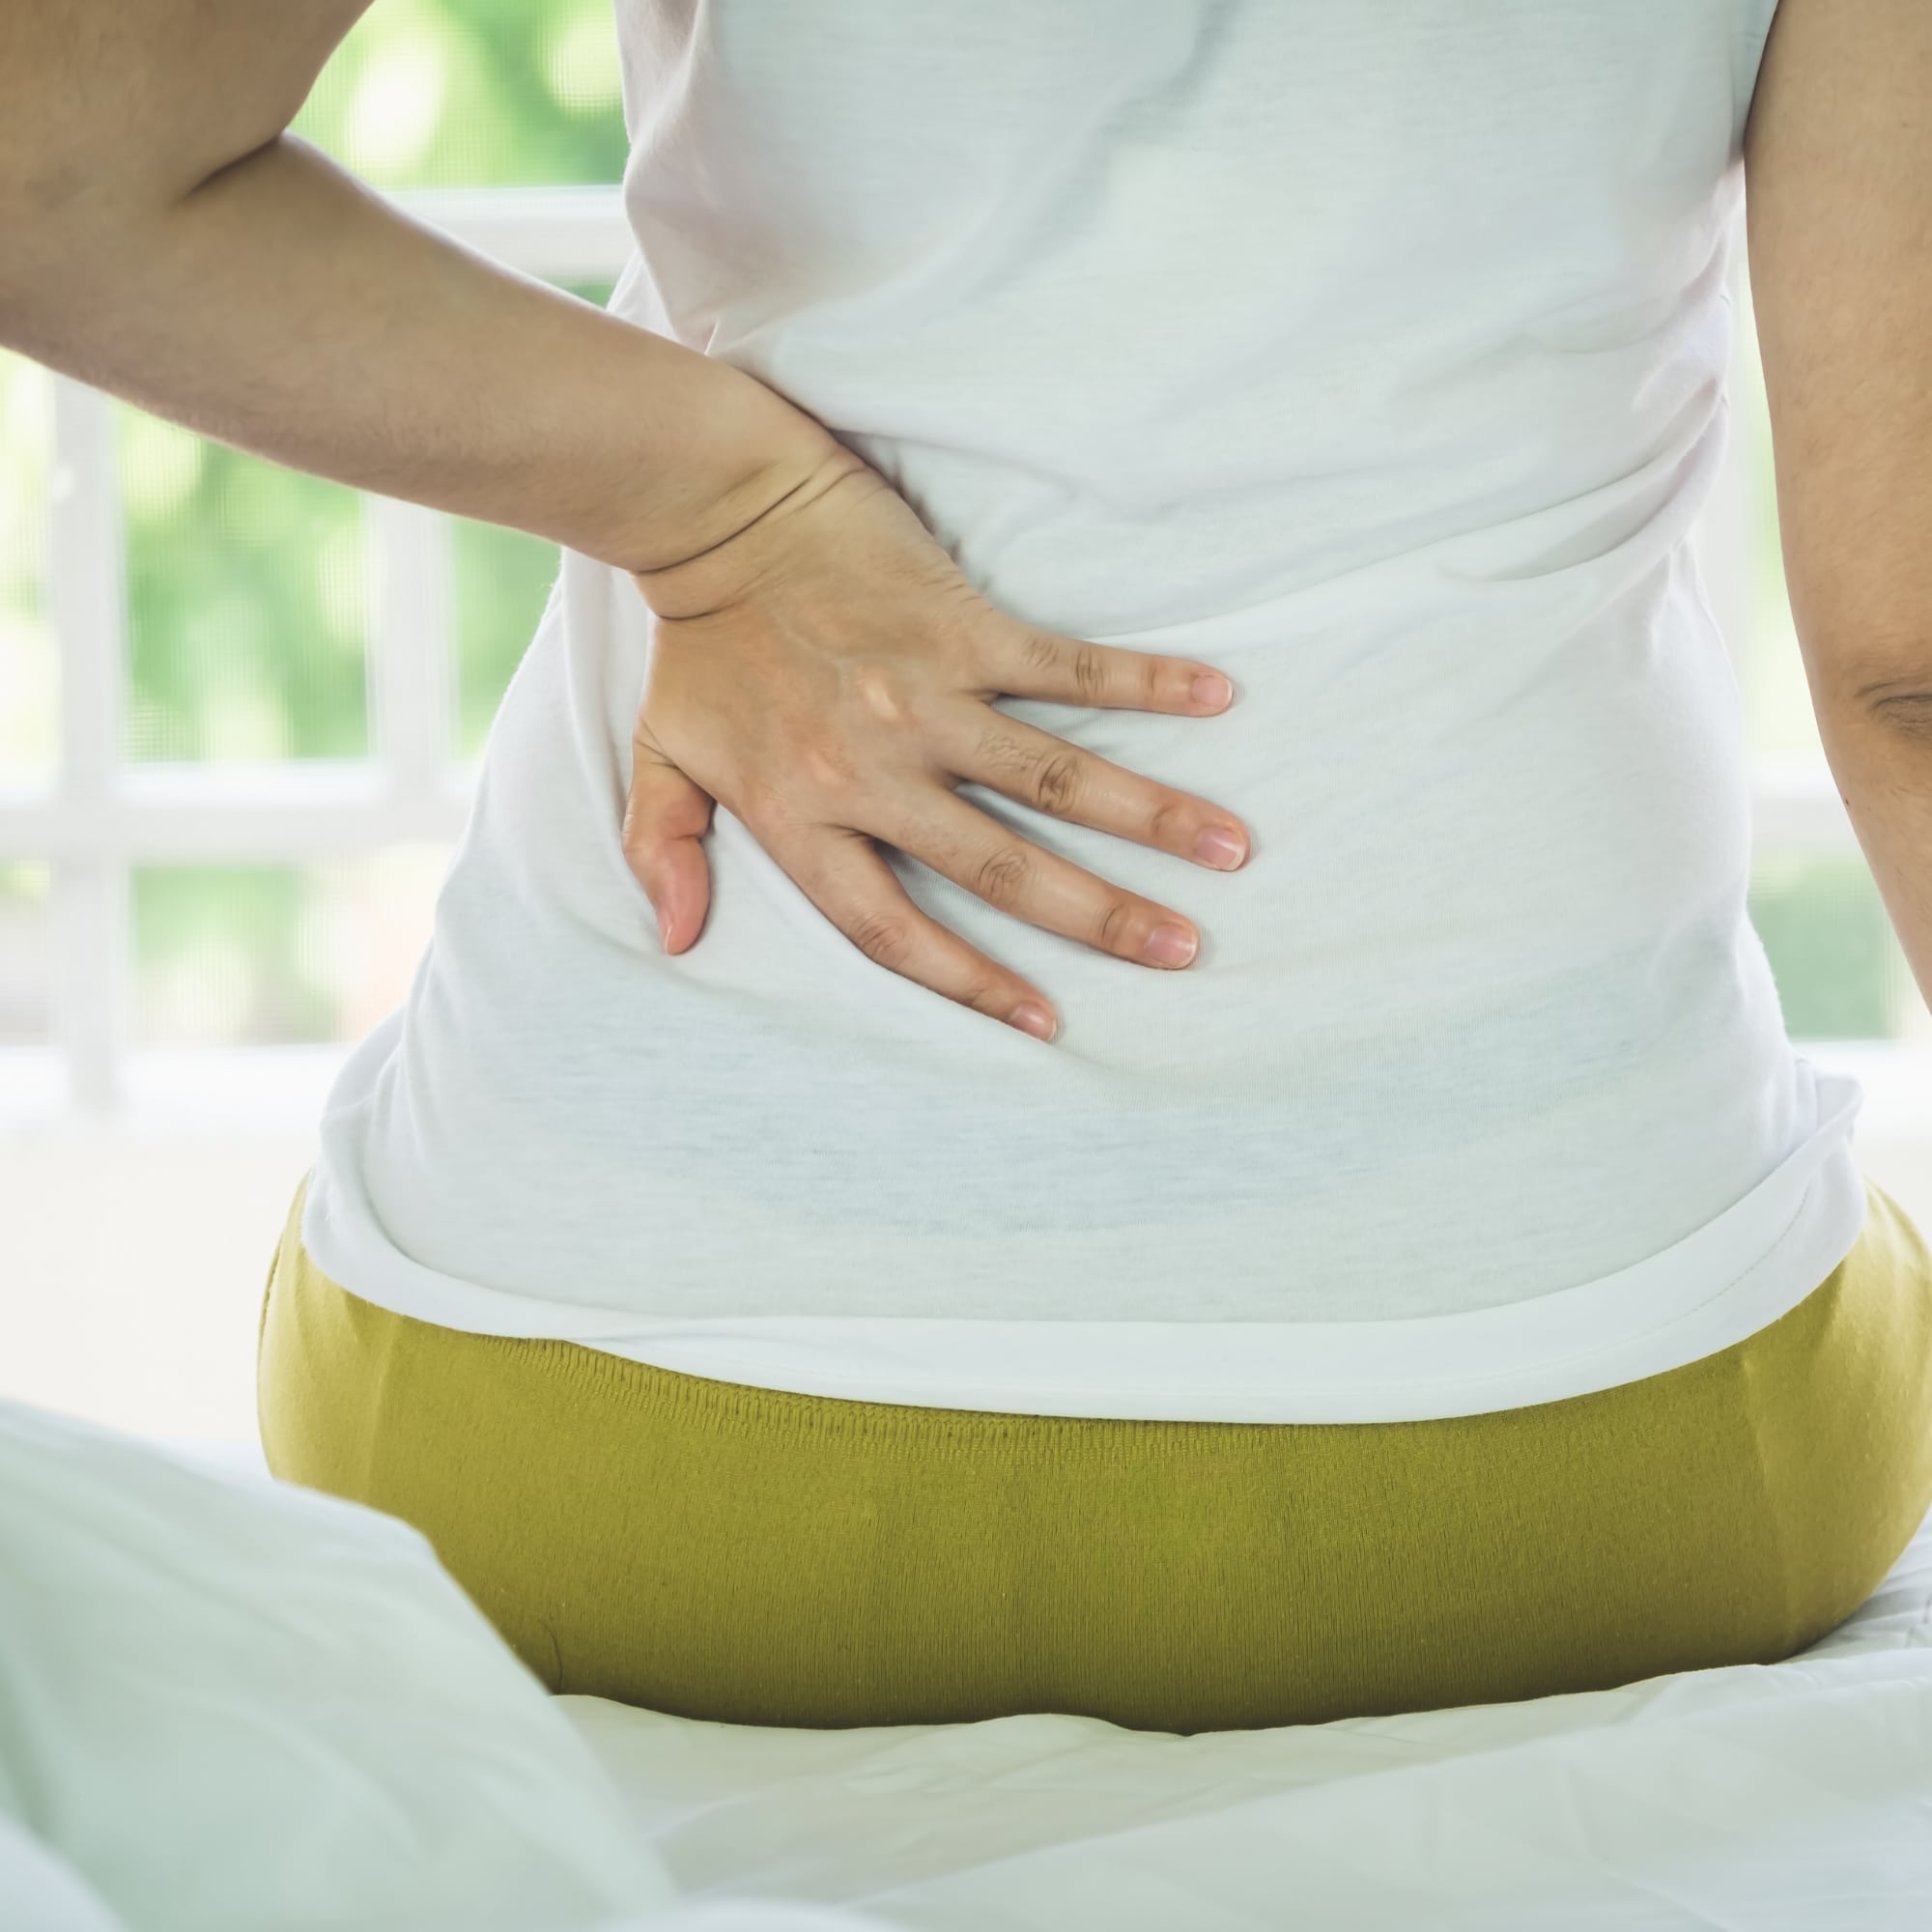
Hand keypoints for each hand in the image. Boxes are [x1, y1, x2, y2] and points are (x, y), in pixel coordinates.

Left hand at [621, 446, 1249, 1042]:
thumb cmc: (699, 641)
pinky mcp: (961, 624)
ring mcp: (925, 696)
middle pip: (1001, 868)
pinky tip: (1215, 696)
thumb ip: (663, 848)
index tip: (1045, 1024)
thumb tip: (677, 939)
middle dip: (1100, 917)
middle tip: (1183, 951)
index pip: (892, 931)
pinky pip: (1066, 667)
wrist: (716, 503)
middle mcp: (872, 769)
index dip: (970, 984)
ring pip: (1055, 777)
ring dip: (1151, 816)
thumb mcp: (662, 754)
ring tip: (1231, 850)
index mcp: (800, 816)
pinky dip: (1142, 683)